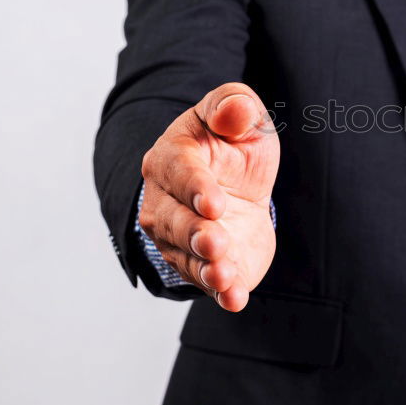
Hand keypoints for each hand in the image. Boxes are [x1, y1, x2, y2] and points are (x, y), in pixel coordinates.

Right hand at [139, 83, 279, 311]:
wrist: (238, 182)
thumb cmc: (231, 142)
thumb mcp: (240, 114)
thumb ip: (235, 106)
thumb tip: (235, 110)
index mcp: (172, 158)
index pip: (178, 173)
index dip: (195, 188)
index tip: (214, 204)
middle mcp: (165, 202)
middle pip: (176, 221)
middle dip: (196, 234)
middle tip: (215, 242)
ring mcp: (179, 238)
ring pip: (187, 256)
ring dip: (206, 267)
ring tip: (223, 274)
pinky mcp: (202, 263)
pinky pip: (206, 280)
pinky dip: (221, 292)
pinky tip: (234, 299)